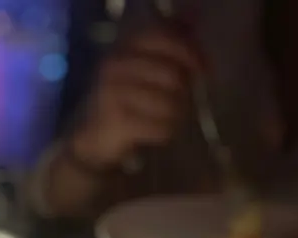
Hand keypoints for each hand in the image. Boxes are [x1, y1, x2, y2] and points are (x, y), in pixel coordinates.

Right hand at [71, 25, 203, 169]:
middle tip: (181, 105)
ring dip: (176, 116)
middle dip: (184, 94)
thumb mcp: (142, 73)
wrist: (94, 138)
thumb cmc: (126, 103)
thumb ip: (169, 57)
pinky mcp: (118, 122)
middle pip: (173, 76)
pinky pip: (160, 127)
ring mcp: (114, 94)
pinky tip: (160, 134)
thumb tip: (201, 54)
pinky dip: (166, 133)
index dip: (189, 52)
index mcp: (125, 49)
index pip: (164, 39)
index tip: (203, 69)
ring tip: (169, 120)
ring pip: (169, 104)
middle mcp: (117, 66)